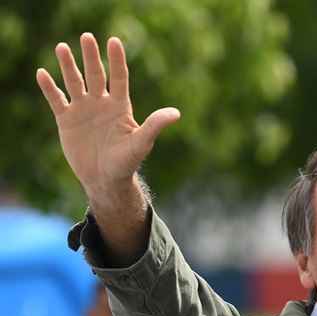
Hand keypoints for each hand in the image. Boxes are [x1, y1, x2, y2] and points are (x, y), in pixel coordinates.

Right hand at [36, 33, 179, 199]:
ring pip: (74, 82)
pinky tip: (42, 73)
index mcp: (120, 106)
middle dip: (91, 56)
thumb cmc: (127, 162)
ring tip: (62, 47)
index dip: (116, 60)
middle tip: (86, 36)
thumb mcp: (142, 143)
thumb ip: (155, 125)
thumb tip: (176, 114)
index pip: (118, 77)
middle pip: (95, 74)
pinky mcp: (67, 120)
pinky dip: (49, 87)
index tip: (113, 41)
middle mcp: (101, 103)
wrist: (106, 179)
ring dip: (68, 66)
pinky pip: (56, 99)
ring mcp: (83, 110)